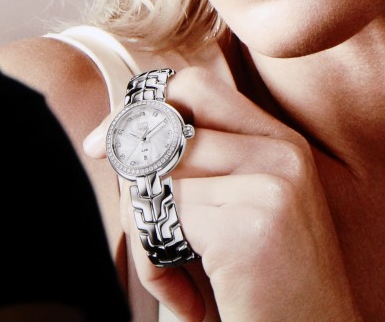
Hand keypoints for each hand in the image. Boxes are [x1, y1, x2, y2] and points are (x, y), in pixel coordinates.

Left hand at [86, 66, 363, 321]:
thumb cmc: (269, 296)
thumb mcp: (244, 217)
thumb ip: (204, 171)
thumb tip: (116, 138)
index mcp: (284, 143)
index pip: (195, 86)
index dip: (138, 110)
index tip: (99, 145)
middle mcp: (285, 151)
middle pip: (166, 122)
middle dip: (132, 172)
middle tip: (142, 223)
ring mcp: (273, 182)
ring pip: (154, 174)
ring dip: (146, 237)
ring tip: (180, 280)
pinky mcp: (252, 223)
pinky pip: (160, 222)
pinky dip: (156, 269)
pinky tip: (191, 303)